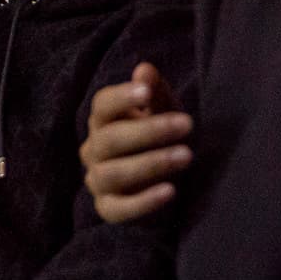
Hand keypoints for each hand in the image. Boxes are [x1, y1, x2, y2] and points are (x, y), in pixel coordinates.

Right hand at [80, 62, 192, 222]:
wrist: (166, 181)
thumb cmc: (161, 139)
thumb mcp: (164, 111)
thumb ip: (154, 92)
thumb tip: (144, 69)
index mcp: (103, 122)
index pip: (101, 106)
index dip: (121, 97)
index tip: (147, 93)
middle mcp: (93, 150)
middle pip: (109, 139)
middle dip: (148, 131)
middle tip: (187, 125)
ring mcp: (97, 181)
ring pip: (111, 173)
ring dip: (149, 163)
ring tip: (186, 156)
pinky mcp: (108, 209)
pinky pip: (118, 209)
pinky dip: (143, 201)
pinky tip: (170, 191)